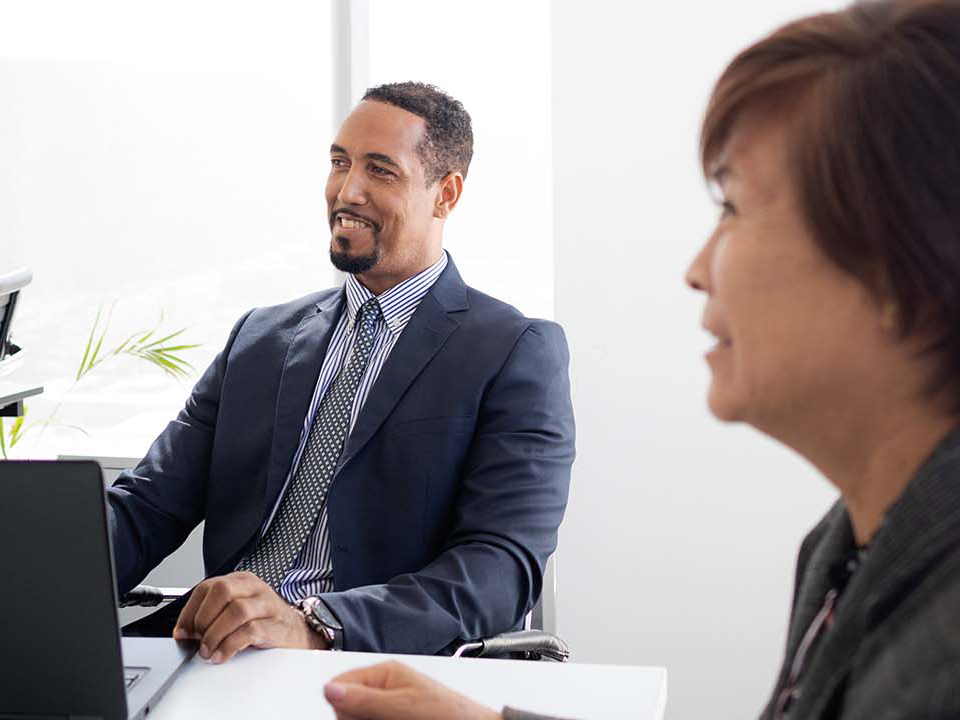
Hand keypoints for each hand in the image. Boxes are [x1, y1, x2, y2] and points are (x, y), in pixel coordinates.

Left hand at [172, 571, 327, 662]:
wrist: (297, 632)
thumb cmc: (264, 621)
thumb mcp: (239, 608)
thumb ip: (215, 613)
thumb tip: (185, 631)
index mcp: (242, 581)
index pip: (207, 586)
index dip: (190, 611)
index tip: (183, 631)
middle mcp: (254, 588)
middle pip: (221, 591)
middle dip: (203, 618)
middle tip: (199, 639)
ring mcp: (266, 605)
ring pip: (235, 610)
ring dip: (214, 634)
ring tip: (208, 650)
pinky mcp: (274, 625)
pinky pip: (248, 632)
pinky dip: (229, 646)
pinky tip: (222, 655)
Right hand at [324, 661, 500, 719]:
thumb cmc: (446, 712)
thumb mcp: (401, 706)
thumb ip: (364, 699)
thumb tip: (328, 689)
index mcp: (384, 673)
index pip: (340, 684)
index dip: (340, 704)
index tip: (354, 717)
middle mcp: (383, 688)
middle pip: (347, 707)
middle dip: (356, 719)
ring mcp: (387, 707)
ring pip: (359, 718)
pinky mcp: (391, 718)